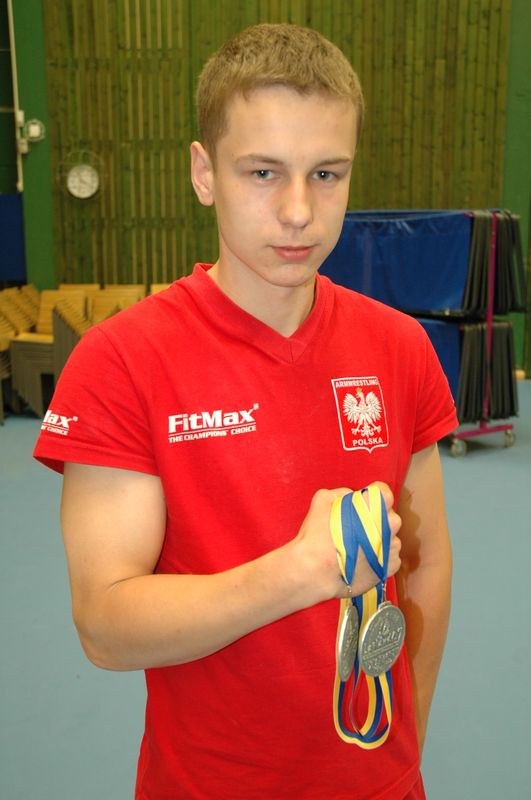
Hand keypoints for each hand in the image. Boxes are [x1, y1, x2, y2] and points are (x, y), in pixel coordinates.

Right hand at [292, 483, 401, 605]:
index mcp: (375, 504)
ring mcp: (392, 546)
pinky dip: (379, 557)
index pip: (383, 491)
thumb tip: (351, 498)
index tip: (362, 504)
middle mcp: (390, 523)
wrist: (317, 574)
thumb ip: (342, 493)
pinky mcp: (391, 566)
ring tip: (357, 548)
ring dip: (378, 539)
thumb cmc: (318, 535)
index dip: (371, 496)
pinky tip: (362, 561)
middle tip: (357, 528)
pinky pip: (389, 556)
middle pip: (388, 515)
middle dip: (376, 518)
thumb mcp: (322, 500)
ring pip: (390, 537)